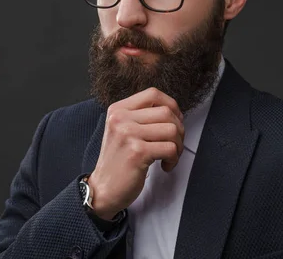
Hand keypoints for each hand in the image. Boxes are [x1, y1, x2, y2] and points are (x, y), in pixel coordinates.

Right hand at [87, 87, 184, 219]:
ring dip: (178, 146)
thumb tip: (173, 110)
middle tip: (173, 145)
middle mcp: (120, 118)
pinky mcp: (137, 152)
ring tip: (169, 157)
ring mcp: (128, 134)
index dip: (171, 105)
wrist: (103, 190)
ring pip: (172, 130)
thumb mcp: (123, 130)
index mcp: (118, 110)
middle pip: (167, 112)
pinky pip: (170, 148)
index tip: (174, 121)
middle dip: (179, 130)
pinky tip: (164, 166)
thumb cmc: (119, 161)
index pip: (153, 94)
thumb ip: (142, 116)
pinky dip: (173, 159)